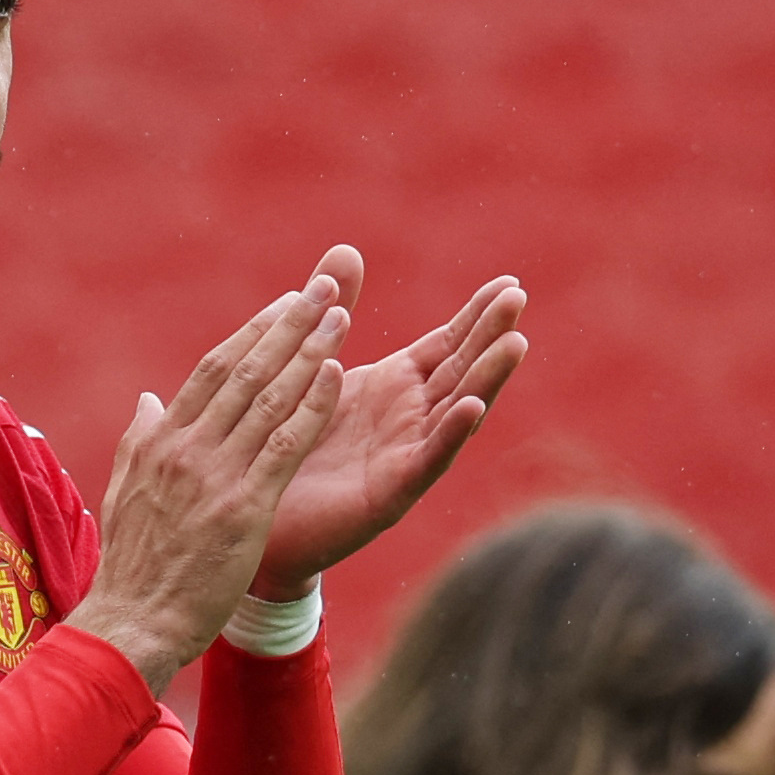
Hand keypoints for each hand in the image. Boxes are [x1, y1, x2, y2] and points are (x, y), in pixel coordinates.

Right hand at [67, 265, 352, 690]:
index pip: (212, 372)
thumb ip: (140, 441)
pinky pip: (284, 445)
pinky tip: (335, 376)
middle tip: (323, 289)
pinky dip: (310, 405)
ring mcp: (214, 475)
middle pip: (244, 371)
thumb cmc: (133, 568)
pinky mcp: (242, 508)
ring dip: (308, 352)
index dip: (253, 333)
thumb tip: (149, 400)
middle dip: (287, 325)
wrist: (132, 624)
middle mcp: (186, 448)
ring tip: (341, 316)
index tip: (285, 304)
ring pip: (268, 398)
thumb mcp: (125, 493)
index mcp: (159, 441)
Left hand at [252, 249, 526, 599]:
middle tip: (518, 298)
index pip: (446, 345)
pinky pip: (425, 461)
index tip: (509, 283)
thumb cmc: (286, 446)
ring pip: (455, 412)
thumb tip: (345, 251)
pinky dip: (450, 435)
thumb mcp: (313, 369)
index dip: (476, 317)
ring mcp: (403, 457)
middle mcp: (408, 420)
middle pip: (460, 371)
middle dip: (490, 335)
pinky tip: (471, 409)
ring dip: (486, 379)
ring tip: (515, 345)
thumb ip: (334, 313)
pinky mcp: (389, 495)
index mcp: (393, 388)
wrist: (256, 523)